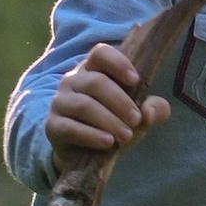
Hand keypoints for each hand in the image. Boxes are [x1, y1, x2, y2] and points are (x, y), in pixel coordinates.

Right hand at [46, 38, 169, 159]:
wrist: (86, 152)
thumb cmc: (114, 122)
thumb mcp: (138, 115)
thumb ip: (153, 109)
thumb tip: (150, 112)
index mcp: (93, 69)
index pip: (100, 53)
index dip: (118, 63)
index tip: (136, 80)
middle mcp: (72, 80)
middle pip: (95, 82)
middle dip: (120, 102)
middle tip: (136, 120)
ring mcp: (60, 102)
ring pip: (84, 105)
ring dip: (108, 120)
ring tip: (126, 135)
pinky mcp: (52, 125)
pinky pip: (70, 127)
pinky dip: (91, 135)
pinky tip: (107, 142)